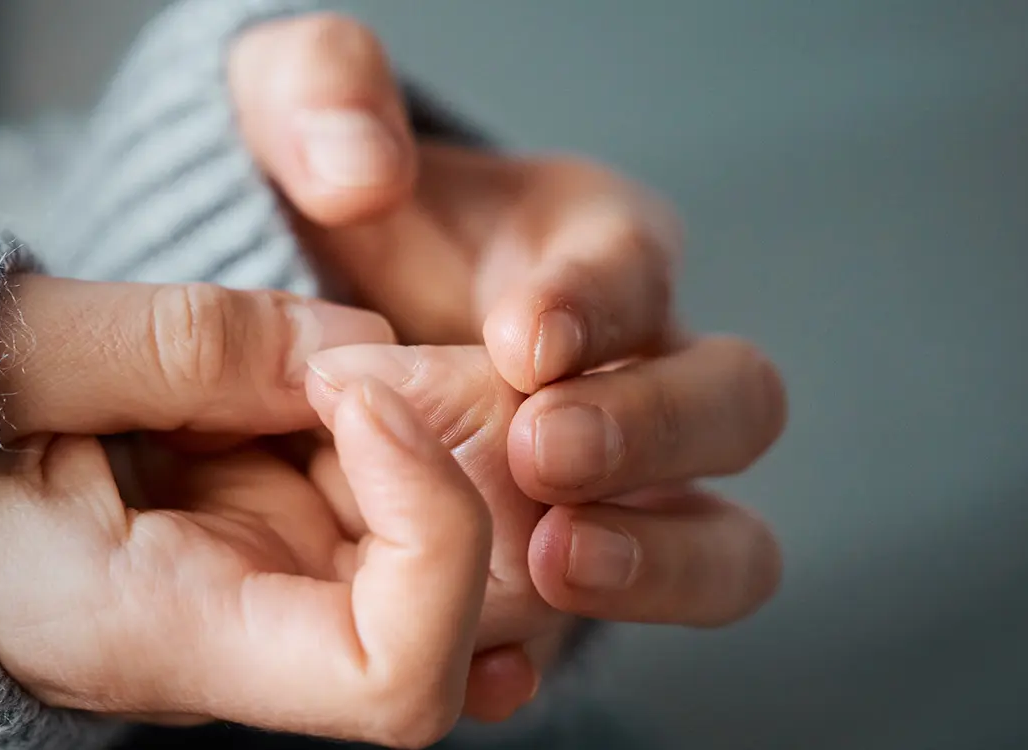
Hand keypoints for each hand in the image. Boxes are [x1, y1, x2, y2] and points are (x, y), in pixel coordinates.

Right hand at [0, 274, 495, 746]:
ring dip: (435, 432)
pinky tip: (339, 358)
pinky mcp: (255, 530)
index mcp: (160, 636)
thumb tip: (357, 344)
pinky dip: (386, 416)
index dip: (436, 540)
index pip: (396, 681)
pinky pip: (372, 490)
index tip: (359, 393)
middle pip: (450, 614)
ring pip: (430, 545)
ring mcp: (257, 586)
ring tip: (359, 341)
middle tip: (399, 342)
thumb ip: (185, 343)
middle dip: (466, 469)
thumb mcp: (19, 353)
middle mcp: (235, 639)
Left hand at [228, 10, 788, 712]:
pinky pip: (616, 628)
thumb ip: (320, 95)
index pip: (638, 267)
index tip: (522, 337)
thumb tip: (359, 164)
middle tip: (543, 453)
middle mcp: (637, 369)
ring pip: (724, 538)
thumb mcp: (301, 120)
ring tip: (554, 566)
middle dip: (650, 432)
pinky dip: (562, 651)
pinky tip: (492, 665)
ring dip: (659, 560)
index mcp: (592, 250)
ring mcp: (620, 487)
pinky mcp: (566, 572)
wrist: (294, 321)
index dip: (595, 304)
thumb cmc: (324, 209)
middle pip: (733, 404)